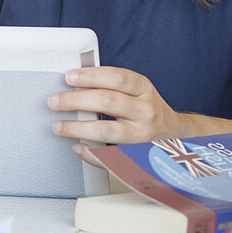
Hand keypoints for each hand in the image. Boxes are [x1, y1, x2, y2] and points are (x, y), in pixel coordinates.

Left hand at [48, 67, 185, 151]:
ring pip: (107, 130)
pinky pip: (110, 156)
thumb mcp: (137, 91)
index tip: (69, 77)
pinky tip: (78, 148)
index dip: (91, 76)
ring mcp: (143, 136)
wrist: (177, 137)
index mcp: (144, 90)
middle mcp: (146, 111)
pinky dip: (91, 153)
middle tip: (54, 101)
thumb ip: (110, 85)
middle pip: (107, 101)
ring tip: (59, 127)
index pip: (117, 78)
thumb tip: (73, 80)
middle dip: (76, 100)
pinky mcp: (139, 156)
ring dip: (78, 128)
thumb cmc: (147, 110)